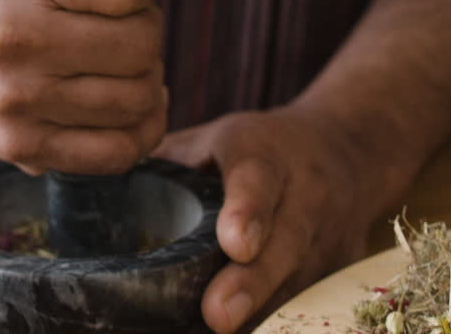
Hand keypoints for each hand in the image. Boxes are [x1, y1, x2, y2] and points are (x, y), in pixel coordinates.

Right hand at [0, 0, 188, 174]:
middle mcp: (5, 33)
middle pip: (142, 43)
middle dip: (141, 25)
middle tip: (107, 18)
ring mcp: (9, 97)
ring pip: (139, 99)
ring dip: (141, 75)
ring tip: (105, 54)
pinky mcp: (17, 144)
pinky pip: (118, 152)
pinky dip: (137, 128)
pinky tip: (119, 98)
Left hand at [154, 104, 417, 332]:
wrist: (349, 146)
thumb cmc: (261, 147)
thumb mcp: (218, 137)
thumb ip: (169, 162)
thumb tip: (101, 184)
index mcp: (264, 153)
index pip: (257, 179)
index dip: (248, 210)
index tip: (235, 243)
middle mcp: (304, 191)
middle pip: (284, 240)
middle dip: (253, 281)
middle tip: (219, 315)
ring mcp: (328, 233)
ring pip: (299, 279)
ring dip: (264, 311)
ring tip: (226, 331)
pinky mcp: (340, 265)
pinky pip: (309, 298)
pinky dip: (278, 320)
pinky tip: (247, 331)